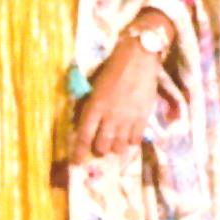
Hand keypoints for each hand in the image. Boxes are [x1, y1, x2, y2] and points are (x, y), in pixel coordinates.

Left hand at [72, 38, 160, 163]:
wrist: (138, 57)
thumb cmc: (114, 67)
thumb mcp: (96, 86)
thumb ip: (92, 105)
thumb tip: (88, 122)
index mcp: (94, 107)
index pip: (83, 136)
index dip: (79, 151)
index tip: (76, 161)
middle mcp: (110, 117)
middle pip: (101, 146)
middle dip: (99, 149)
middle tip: (100, 146)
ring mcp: (127, 119)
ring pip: (118, 147)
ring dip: (115, 147)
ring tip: (115, 142)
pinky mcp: (143, 118)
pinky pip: (135, 141)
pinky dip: (130, 143)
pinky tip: (129, 137)